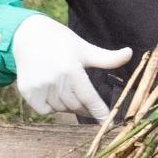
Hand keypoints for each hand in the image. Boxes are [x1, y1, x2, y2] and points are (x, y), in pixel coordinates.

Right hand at [11, 15, 131, 121]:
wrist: (27, 35)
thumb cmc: (60, 41)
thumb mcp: (84, 48)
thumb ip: (107, 58)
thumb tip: (130, 53)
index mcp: (71, 69)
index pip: (89, 97)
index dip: (99, 112)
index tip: (107, 123)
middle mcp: (55, 79)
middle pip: (76, 106)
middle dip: (84, 106)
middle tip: (86, 100)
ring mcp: (39, 86)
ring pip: (61, 109)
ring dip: (67, 105)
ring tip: (65, 88)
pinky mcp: (27, 91)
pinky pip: (45, 110)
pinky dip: (51, 106)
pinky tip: (51, 91)